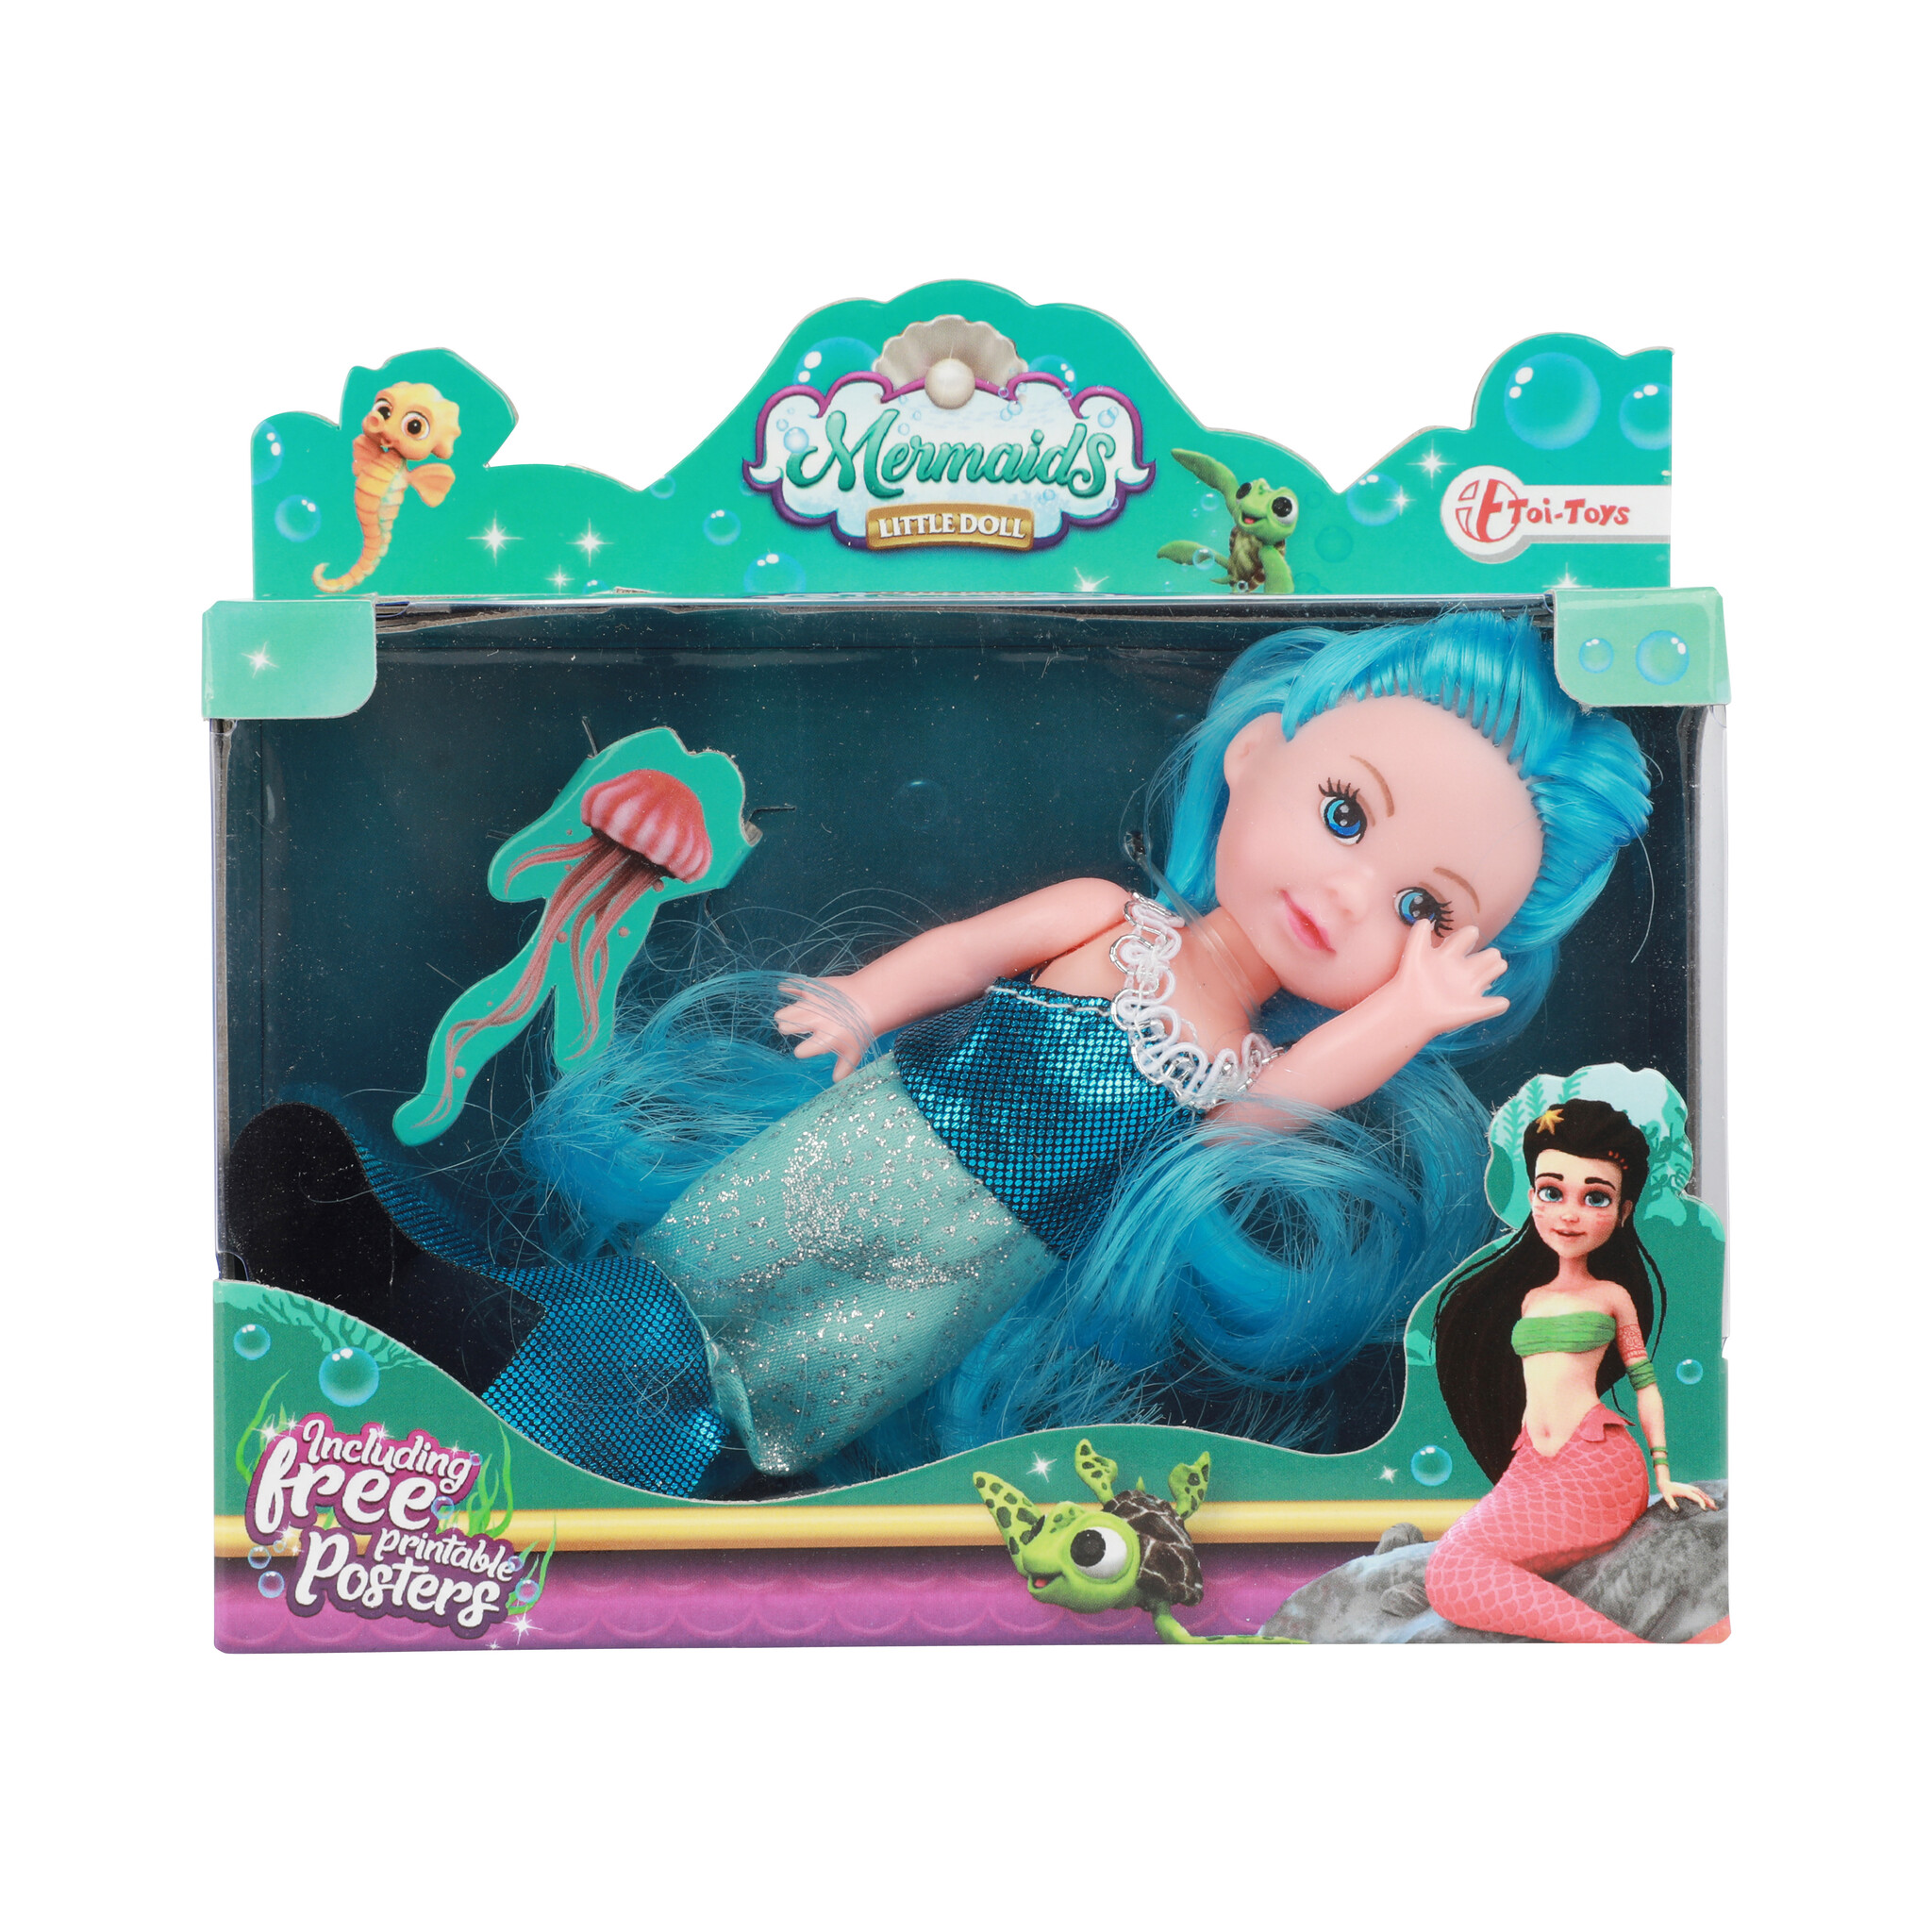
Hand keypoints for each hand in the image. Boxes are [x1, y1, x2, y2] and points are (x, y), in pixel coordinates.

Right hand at [774, 975, 874, 1081]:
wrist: (870, 1001)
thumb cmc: (861, 1030)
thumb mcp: (855, 1052)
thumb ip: (844, 1068)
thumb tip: (835, 1081)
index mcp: (827, 1039)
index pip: (802, 1051)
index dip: (802, 1050)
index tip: (805, 1048)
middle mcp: (818, 1021)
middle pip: (787, 1027)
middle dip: (788, 1028)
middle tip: (795, 1027)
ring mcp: (815, 1003)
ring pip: (785, 1013)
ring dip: (785, 1015)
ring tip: (793, 1016)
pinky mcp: (814, 987)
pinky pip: (793, 985)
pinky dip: (788, 986)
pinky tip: (786, 988)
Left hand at [1377, 919, 1508, 1043]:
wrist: (1406, 1009)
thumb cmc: (1410, 981)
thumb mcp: (1414, 954)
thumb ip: (1418, 935)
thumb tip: (1425, 920)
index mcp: (1450, 955)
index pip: (1468, 937)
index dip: (1469, 934)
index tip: (1463, 939)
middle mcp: (1463, 970)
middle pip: (1489, 955)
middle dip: (1490, 955)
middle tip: (1478, 962)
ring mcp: (1470, 988)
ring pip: (1496, 970)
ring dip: (1496, 969)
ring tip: (1483, 975)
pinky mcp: (1475, 1008)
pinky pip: (1498, 1004)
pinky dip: (1498, 1003)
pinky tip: (1488, 1002)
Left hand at [1657, 1475, 1715, 1512]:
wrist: (1665, 1483)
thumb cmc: (1666, 1491)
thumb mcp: (1667, 1497)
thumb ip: (1671, 1503)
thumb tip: (1676, 1510)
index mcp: (1685, 1491)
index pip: (1696, 1497)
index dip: (1701, 1503)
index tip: (1704, 1509)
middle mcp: (1689, 1489)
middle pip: (1701, 1495)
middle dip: (1708, 1501)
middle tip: (1714, 1508)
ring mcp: (1690, 1488)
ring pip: (1701, 1493)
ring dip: (1708, 1498)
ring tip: (1714, 1505)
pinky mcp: (1690, 1488)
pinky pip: (1699, 1492)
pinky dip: (1704, 1496)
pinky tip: (1708, 1500)